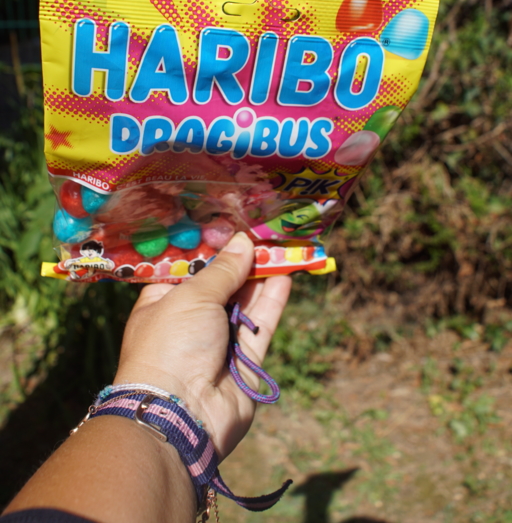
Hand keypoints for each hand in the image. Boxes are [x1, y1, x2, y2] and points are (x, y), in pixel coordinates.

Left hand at [114, 232, 291, 459]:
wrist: (181, 414)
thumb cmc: (171, 344)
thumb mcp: (192, 296)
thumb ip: (222, 270)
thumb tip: (243, 242)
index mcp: (162, 302)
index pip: (187, 269)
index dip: (209, 248)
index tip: (231, 226)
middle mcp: (189, 320)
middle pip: (220, 283)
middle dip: (241, 261)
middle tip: (266, 234)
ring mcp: (218, 342)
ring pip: (244, 302)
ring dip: (261, 277)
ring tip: (283, 248)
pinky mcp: (244, 361)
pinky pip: (260, 325)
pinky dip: (272, 302)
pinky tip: (287, 277)